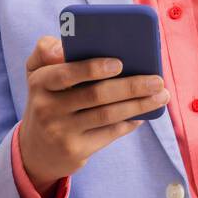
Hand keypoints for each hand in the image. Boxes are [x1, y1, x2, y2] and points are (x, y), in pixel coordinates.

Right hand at [18, 36, 168, 196]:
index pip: (65, 73)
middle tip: (158, 80)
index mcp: (40, 82)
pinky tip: (145, 114)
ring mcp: (60, 132)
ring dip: (139, 105)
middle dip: (131, 86)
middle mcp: (46, 108)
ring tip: (162, 96)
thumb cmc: (48, 99)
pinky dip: (130, 122)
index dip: (93, 68)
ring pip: (107, 115)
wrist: (36, 150)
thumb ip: (46, 51)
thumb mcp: (38, 73)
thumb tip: (64, 46)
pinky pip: (109, 133)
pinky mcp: (74, 151)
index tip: (120, 63)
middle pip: (96, 95)